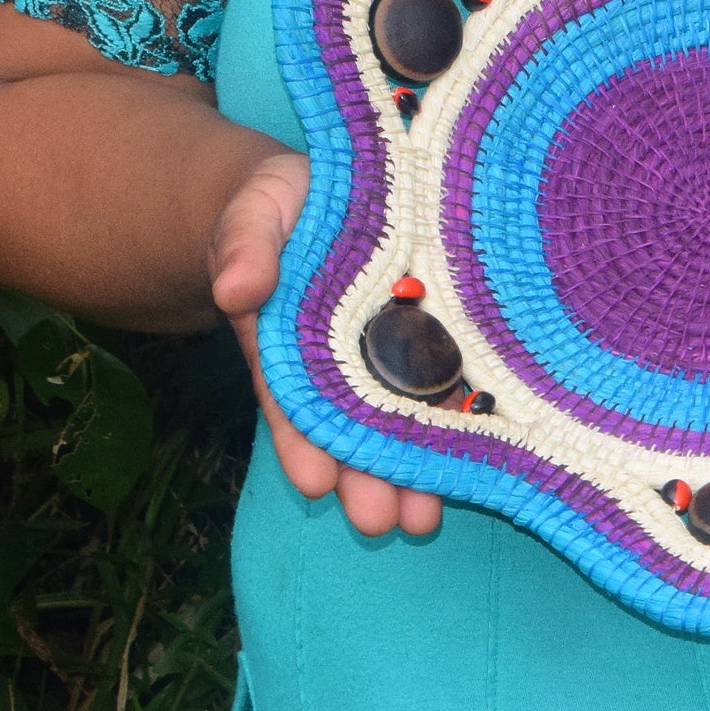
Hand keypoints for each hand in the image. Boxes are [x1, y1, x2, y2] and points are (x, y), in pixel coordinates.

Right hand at [210, 151, 443, 537]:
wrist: (326, 186)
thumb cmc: (278, 202)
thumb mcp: (254, 214)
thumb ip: (245, 247)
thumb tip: (236, 289)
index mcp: (288, 336)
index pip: (292, 397)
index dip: (301, 439)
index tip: (313, 483)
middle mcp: (339, 355)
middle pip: (350, 422)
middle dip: (363, 475)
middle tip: (379, 523)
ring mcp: (388, 345)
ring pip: (399, 413)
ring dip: (408, 468)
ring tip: (421, 523)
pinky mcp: (432, 327)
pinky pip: (444, 375)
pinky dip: (453, 418)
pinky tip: (473, 462)